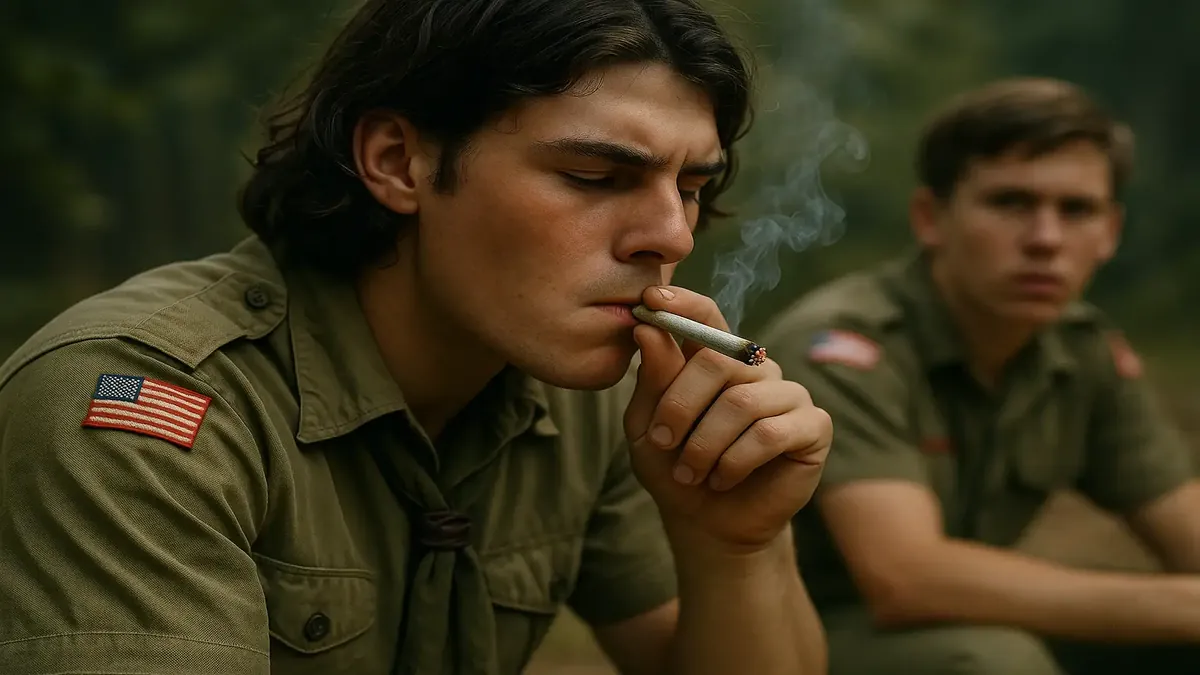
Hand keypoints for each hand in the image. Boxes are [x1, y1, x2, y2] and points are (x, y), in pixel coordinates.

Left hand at [624, 285, 831, 551]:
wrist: (707, 524)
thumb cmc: (674, 468)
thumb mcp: (648, 425)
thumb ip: (653, 378)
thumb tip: (647, 327)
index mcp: (716, 357)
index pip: (707, 314)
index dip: (682, 303)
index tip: (650, 300)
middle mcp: (756, 367)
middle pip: (718, 360)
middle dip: (680, 406)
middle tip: (662, 443)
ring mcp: (788, 394)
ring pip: (741, 404)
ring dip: (704, 445)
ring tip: (691, 472)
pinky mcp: (814, 426)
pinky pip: (771, 434)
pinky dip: (736, 461)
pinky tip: (723, 478)